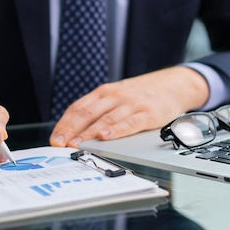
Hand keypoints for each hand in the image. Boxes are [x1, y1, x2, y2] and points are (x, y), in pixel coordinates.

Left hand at [49, 66, 208, 146]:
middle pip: (87, 113)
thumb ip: (100, 110)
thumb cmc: (142, 95)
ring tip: (77, 145)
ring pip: (105, 119)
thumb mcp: (117, 97)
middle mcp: (115, 95)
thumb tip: (75, 132)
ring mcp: (132, 103)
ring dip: (88, 133)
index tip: (54, 139)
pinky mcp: (148, 113)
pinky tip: (105, 137)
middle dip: (71, 130)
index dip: (64, 124)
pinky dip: (116, 130)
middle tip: (60, 145)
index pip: (78, 108)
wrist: (174, 84)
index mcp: (104, 92)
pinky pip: (130, 123)